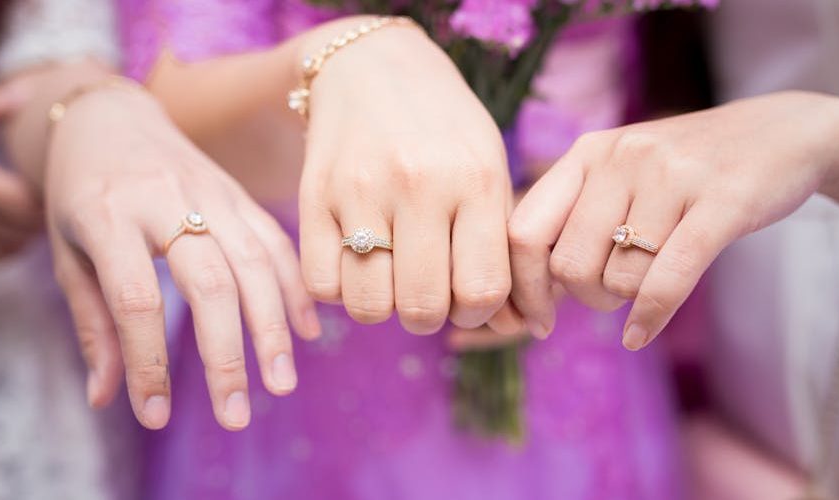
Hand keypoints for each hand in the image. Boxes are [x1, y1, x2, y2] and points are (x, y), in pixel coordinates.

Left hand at [46, 87, 319, 430]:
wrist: (108, 118)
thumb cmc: (79, 194)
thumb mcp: (67, 253)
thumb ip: (91, 324)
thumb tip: (105, 399)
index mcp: (107, 215)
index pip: (135, 299)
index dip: (148, 361)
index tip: (155, 415)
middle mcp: (164, 198)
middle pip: (209, 281)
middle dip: (227, 354)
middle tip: (236, 415)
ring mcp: (209, 190)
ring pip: (254, 261)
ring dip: (273, 327)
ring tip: (281, 383)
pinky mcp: (238, 191)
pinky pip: (275, 240)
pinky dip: (294, 287)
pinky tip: (306, 332)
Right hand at [298, 21, 512, 333]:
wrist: (373, 64)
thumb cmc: (445, 131)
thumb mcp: (489, 170)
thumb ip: (503, 248)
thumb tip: (522, 328)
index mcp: (476, 179)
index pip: (482, 290)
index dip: (477, 311)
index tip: (466, 294)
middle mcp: (420, 184)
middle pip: (423, 308)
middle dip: (428, 315)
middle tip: (426, 287)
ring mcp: (361, 190)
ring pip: (369, 306)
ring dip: (382, 305)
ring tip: (390, 275)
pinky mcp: (315, 195)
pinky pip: (323, 286)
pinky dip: (340, 289)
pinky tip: (355, 261)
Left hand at [509, 91, 838, 348]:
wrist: (787, 134)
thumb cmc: (690, 170)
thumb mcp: (624, 174)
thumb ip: (577, 217)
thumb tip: (534, 290)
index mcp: (588, 153)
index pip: (524, 230)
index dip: (524, 286)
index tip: (537, 321)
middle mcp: (622, 158)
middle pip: (569, 264)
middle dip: (587, 298)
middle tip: (614, 294)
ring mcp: (671, 177)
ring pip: (619, 278)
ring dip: (630, 300)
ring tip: (651, 282)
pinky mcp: (722, 203)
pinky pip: (667, 278)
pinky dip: (649, 316)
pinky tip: (640, 335)